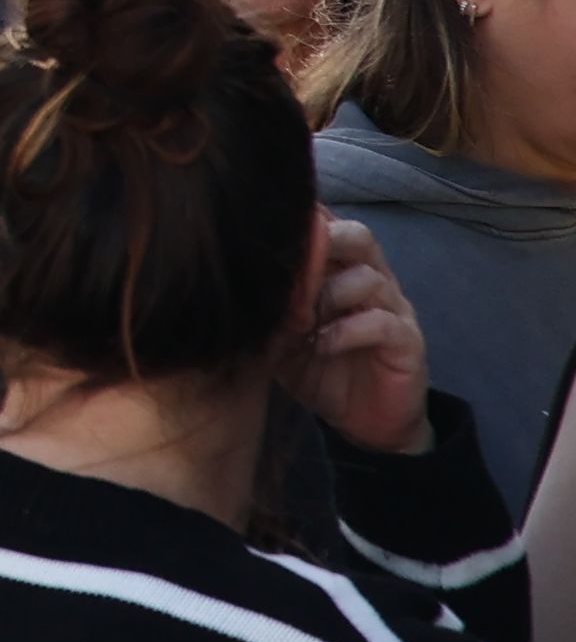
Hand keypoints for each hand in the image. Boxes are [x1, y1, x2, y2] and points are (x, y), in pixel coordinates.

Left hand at [281, 214, 437, 457]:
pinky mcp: (408, 342)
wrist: (363, 422)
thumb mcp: (282, 332)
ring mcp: (394, 309)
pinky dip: (346, 330)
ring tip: (298, 321)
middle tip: (289, 268)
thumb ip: (269, 302)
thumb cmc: (318, 366)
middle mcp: (373, 279)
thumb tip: (233, 272)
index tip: (266, 225)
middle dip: (323, 242)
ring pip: (368, 278)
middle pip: (358, 236)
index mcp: (342, 268)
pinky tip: (321, 344)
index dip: (302, 219)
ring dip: (326, 295)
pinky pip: (381, 322)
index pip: (328, 224)